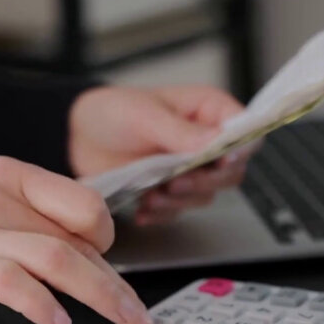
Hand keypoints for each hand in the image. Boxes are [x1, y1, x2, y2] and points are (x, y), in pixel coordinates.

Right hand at [0, 156, 152, 323]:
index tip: (113, 267)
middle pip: (75, 239)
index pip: (82, 202)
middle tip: (137, 313)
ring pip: (54, 259)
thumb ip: (33, 219)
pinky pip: (9, 282)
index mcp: (9, 174)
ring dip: (98, 295)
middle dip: (115, 283)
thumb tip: (90, 254)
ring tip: (118, 320)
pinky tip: (57, 321)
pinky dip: (40, 303)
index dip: (107, 239)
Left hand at [69, 85, 253, 224]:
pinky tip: (143, 206)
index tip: (222, 161)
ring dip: (180, 199)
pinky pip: (179, 209)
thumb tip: (216, 141)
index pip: (245, 131)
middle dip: (205, 181)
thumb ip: (180, 131)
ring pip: (206, 194)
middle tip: (177, 180)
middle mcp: (206, 142)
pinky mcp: (172, 190)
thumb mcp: (144, 116)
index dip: (241, 148)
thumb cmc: (113, 113)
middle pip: (231, 171)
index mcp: (208, 111)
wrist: (78, 137)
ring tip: (153, 193)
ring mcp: (190, 168)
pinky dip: (162, 212)